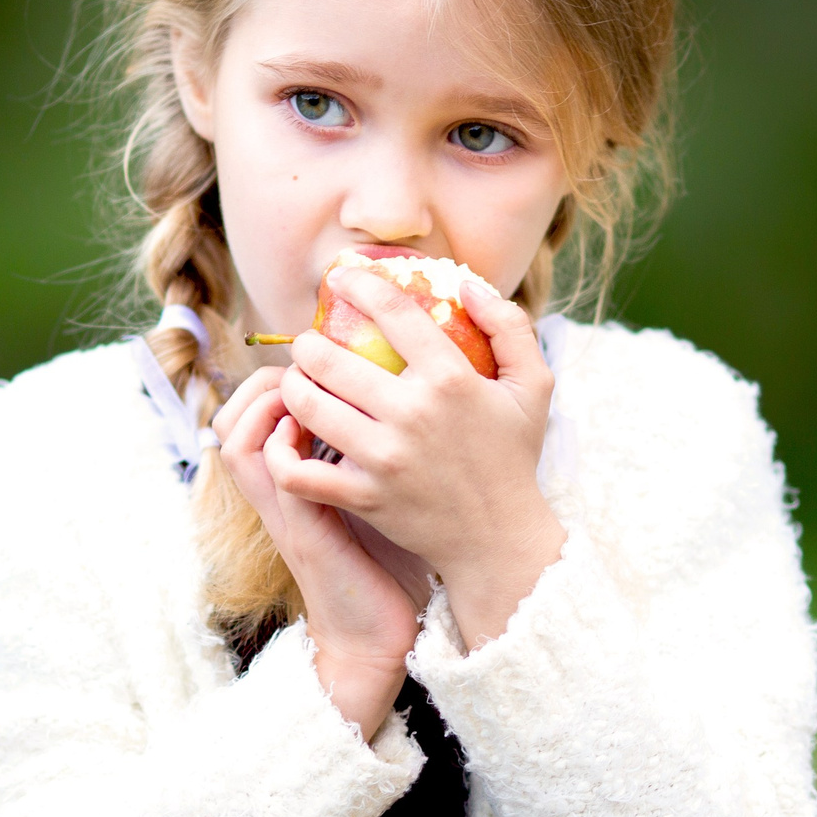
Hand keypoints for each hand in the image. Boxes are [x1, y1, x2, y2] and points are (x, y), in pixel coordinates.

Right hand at [213, 366, 418, 738]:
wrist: (379, 638)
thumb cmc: (386, 568)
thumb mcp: (371, 500)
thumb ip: (371, 456)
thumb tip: (410, 401)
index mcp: (291, 484)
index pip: (251, 418)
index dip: (269, 383)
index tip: (316, 367)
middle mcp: (278, 495)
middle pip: (230, 422)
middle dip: (262, 383)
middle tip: (307, 370)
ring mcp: (286, 512)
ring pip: (239, 443)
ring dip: (267, 407)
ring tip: (306, 393)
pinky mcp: (308, 531)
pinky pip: (279, 474)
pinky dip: (289, 444)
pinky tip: (318, 432)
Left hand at [266, 267, 566, 649]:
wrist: (500, 539)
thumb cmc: (511, 457)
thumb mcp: (534, 386)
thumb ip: (509, 326)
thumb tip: (465, 283)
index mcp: (450, 378)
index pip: (391, 312)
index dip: (358, 284)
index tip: (339, 277)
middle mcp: (412, 413)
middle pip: (330, 358)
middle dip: (307, 343)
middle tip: (307, 344)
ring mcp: (383, 457)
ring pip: (307, 405)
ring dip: (292, 385)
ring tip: (296, 382)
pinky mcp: (363, 496)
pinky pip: (300, 469)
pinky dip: (283, 449)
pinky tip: (289, 435)